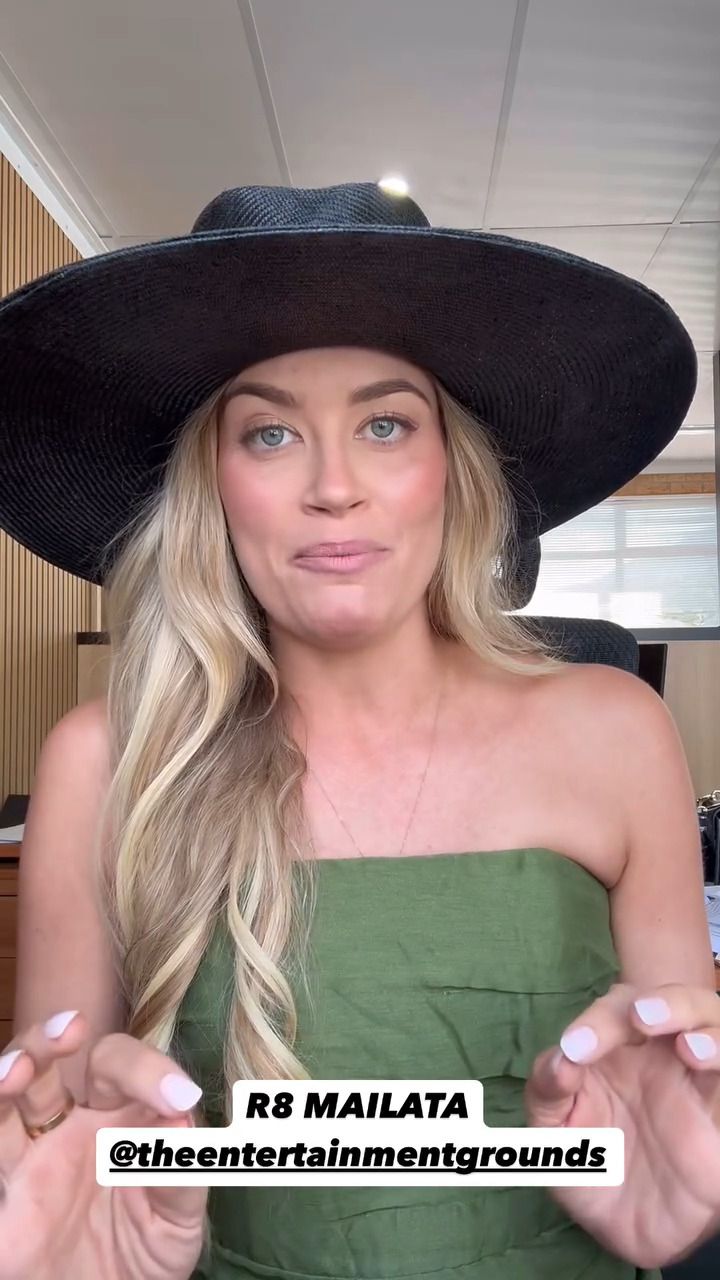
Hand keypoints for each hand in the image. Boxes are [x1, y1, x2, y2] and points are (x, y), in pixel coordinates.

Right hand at [0, 1011, 207, 1279]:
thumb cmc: (148, 1257)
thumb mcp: (178, 1224)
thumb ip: (181, 1177)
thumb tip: (184, 1120)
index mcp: (120, 1119)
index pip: (123, 1068)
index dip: (149, 1070)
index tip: (178, 1098)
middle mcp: (71, 1129)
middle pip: (52, 1062)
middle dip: (55, 1037)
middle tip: (73, 1029)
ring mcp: (32, 1164)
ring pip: (8, 1101)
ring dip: (10, 1070)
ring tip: (19, 1070)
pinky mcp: (8, 1208)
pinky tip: (1, 1096)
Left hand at [524, 982, 719, 1268]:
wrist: (624, 1232)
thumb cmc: (590, 1166)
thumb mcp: (553, 1135)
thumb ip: (548, 1091)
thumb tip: (562, 1059)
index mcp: (619, 1048)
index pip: (619, 1008)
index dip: (600, 1019)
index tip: (576, 1051)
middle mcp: (663, 1058)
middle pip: (683, 1005)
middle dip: (667, 1002)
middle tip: (641, 1018)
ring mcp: (698, 1089)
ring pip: (717, 1032)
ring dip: (708, 1030)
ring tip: (687, 1048)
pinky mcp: (719, 1122)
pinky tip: (705, 1068)